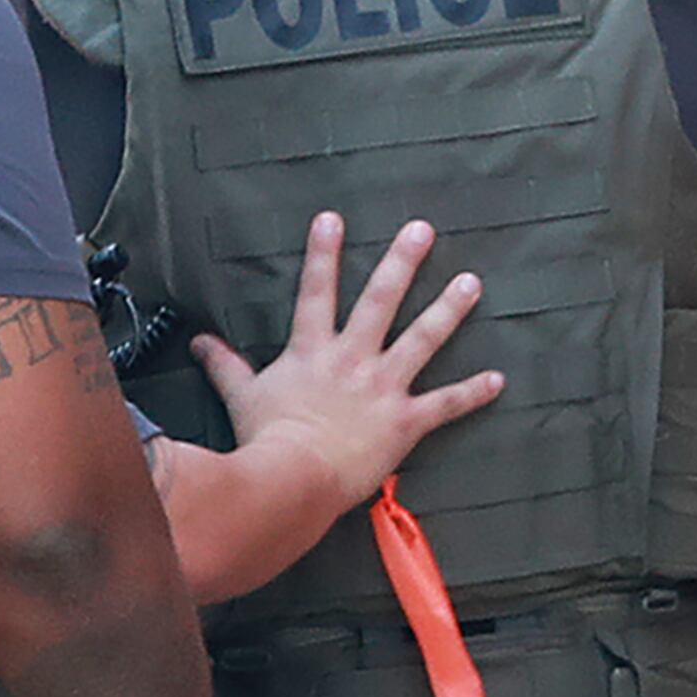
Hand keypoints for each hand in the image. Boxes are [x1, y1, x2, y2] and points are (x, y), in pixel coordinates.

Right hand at [198, 215, 500, 529]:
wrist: (293, 478)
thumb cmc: (265, 440)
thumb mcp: (241, 397)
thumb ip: (224, 365)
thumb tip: (199, 343)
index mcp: (312, 351)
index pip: (316, 292)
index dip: (323, 253)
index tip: (333, 218)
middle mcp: (352, 359)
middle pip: (380, 300)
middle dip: (403, 262)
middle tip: (423, 229)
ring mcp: (382, 387)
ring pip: (422, 339)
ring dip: (449, 309)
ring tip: (471, 282)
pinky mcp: (404, 421)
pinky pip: (444, 405)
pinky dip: (472, 394)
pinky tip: (497, 379)